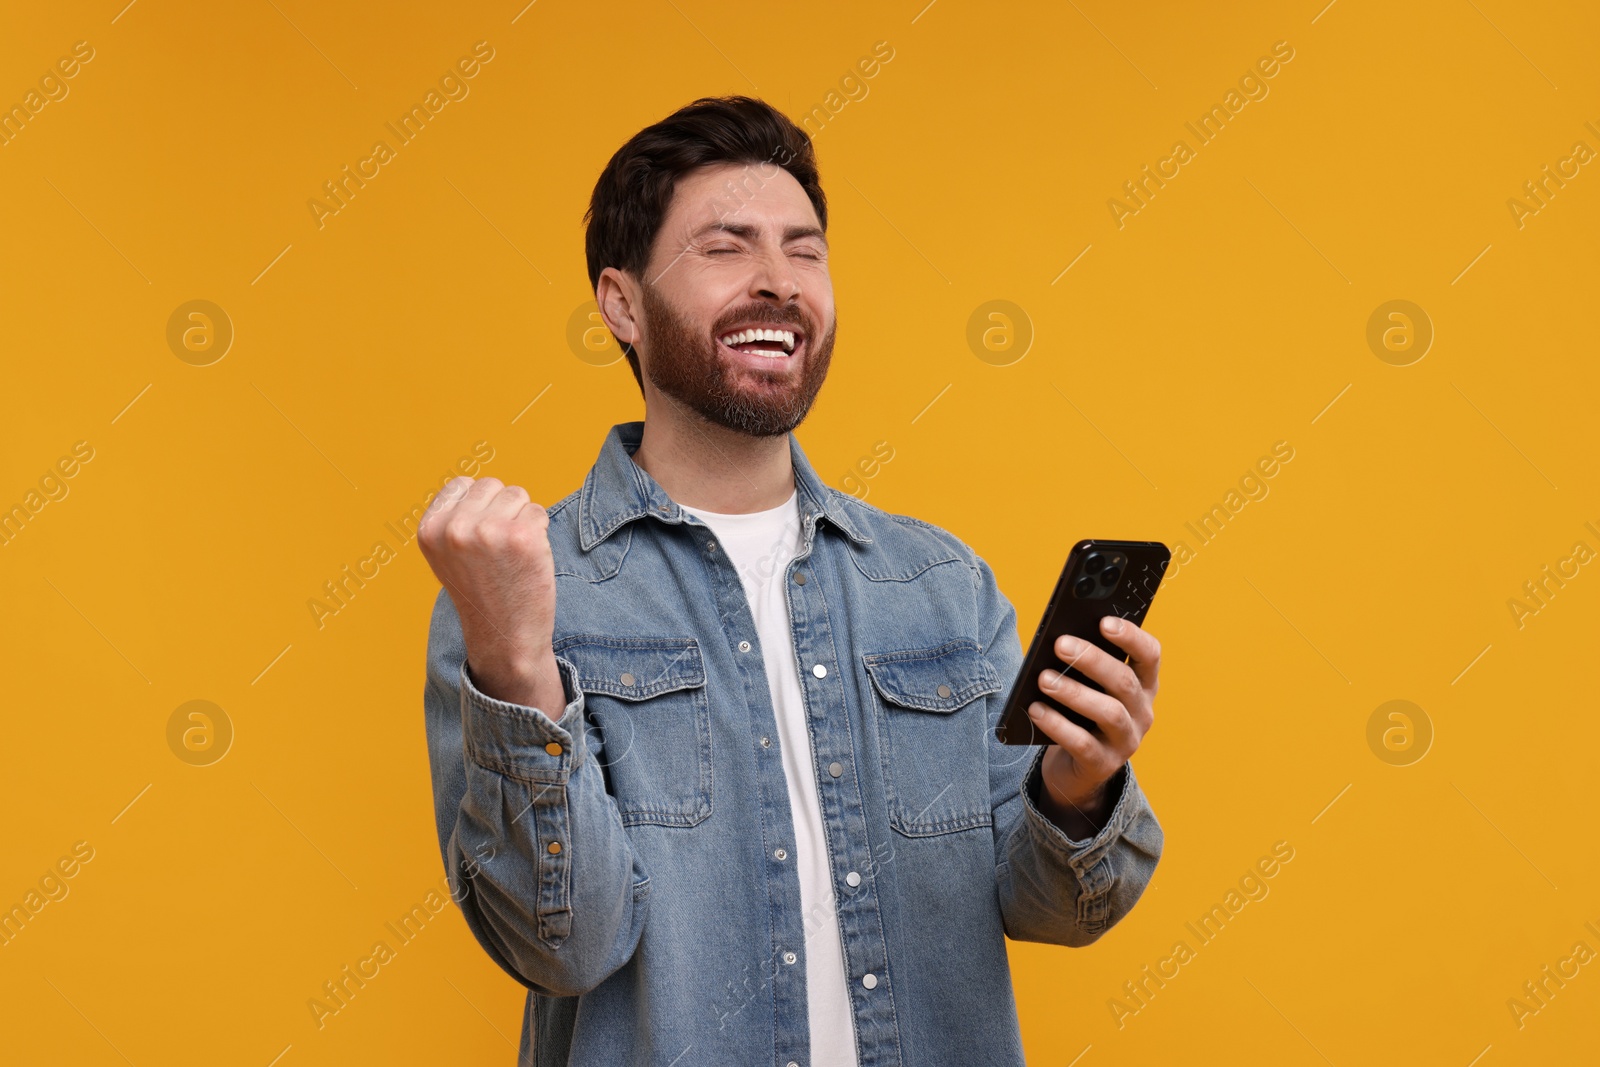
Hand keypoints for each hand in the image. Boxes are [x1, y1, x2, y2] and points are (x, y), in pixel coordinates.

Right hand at [417, 476, 562, 711]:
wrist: (504, 636)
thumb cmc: (480, 592)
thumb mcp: (448, 554)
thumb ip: (453, 518)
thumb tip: (476, 484)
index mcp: (430, 529)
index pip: (463, 484)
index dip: (479, 507)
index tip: (480, 540)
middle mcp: (455, 528)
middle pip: (492, 485)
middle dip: (502, 509)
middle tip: (498, 550)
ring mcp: (489, 531)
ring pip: (517, 494)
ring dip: (521, 519)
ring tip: (511, 554)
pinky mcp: (522, 538)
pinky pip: (538, 512)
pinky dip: (539, 532)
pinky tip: (527, 559)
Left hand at [1027, 617, 1159, 827]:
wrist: (1075, 768)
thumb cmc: (1080, 714)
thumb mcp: (1088, 687)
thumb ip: (1082, 665)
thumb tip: (1059, 641)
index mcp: (1143, 685)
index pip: (1150, 655)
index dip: (1131, 636)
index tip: (1104, 621)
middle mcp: (1142, 712)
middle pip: (1124, 681)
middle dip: (1091, 660)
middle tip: (1060, 644)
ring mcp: (1126, 741)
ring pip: (1108, 712)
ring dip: (1073, 692)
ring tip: (1043, 678)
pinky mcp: (1103, 764)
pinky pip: (1082, 743)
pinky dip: (1057, 725)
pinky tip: (1035, 710)